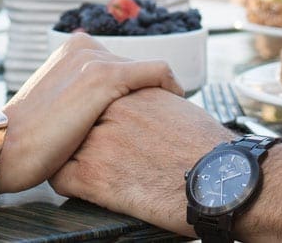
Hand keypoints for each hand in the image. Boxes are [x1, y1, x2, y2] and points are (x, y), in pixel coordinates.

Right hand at [0, 32, 178, 191]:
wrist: (6, 148)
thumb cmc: (29, 139)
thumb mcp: (56, 105)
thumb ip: (78, 96)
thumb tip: (98, 109)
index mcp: (71, 49)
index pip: (118, 64)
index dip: (134, 89)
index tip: (148, 111)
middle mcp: (83, 46)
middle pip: (133, 68)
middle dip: (147, 93)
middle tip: (161, 121)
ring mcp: (94, 59)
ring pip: (146, 72)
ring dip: (159, 95)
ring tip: (169, 119)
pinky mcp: (106, 76)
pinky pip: (157, 72)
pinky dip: (171, 86)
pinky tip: (177, 104)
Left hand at [53, 86, 230, 232]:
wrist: (221, 178)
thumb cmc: (206, 148)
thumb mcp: (174, 106)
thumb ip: (148, 100)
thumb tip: (142, 107)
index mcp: (129, 92)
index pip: (92, 98)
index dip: (93, 115)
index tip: (96, 127)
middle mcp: (108, 111)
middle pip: (75, 120)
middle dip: (79, 134)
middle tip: (90, 151)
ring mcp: (97, 143)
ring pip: (63, 147)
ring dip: (70, 158)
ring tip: (86, 170)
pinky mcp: (92, 176)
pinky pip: (60, 178)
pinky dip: (68, 184)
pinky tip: (84, 188)